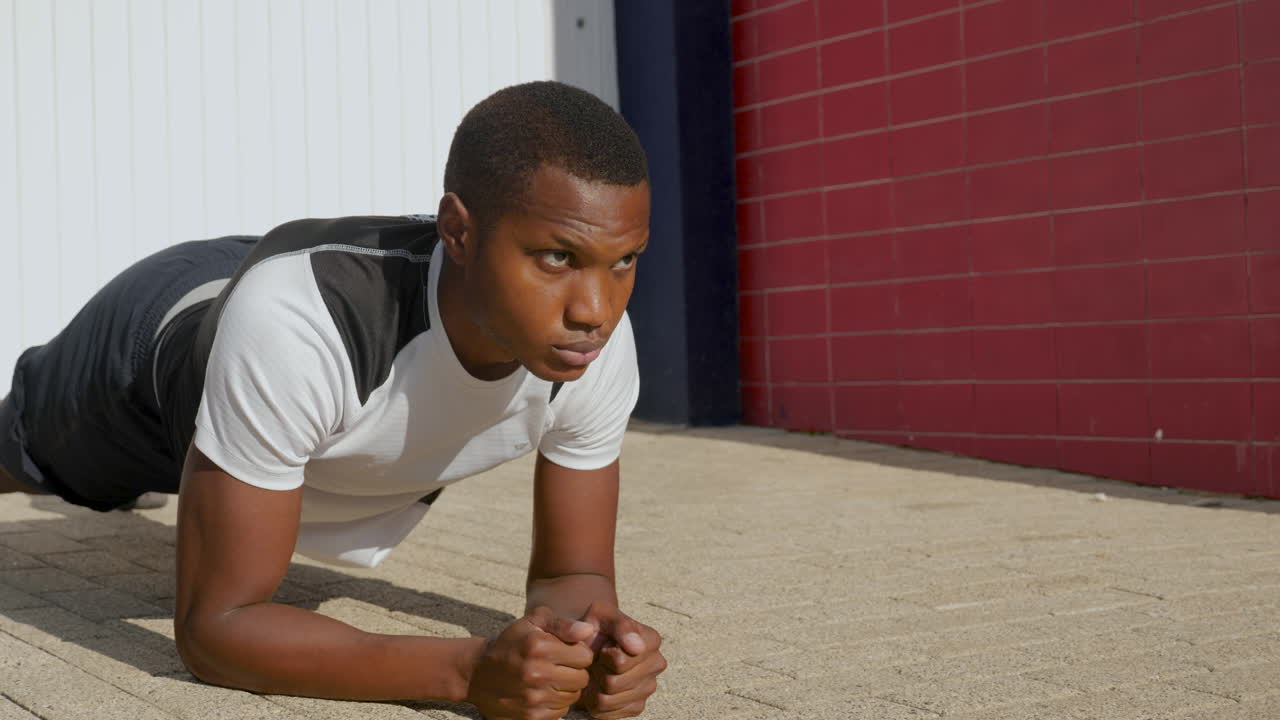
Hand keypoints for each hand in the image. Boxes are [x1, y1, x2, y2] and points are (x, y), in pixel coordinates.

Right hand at [466, 606, 595, 719]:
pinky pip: (560, 712)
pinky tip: (541, 692)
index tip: (566, 651)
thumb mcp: (532, 623)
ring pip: (573, 697)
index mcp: (539, 647)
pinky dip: (555, 703)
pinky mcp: (531, 717)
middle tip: (559, 666)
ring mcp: (534, 698)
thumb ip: (563, 624)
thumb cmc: (511, 643)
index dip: (578, 652)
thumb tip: (589, 631)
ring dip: (566, 688)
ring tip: (549, 679)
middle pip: (582, 678)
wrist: (478, 673)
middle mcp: (537, 674)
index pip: (585, 656)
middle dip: (575, 671)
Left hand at [577, 603, 666, 719]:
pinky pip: (609, 714)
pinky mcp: (638, 706)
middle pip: (613, 683)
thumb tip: (636, 647)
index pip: (620, 662)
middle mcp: (657, 664)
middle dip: (598, 672)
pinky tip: (599, 687)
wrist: (589, 643)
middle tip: (599, 660)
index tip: (604, 645)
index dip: (603, 655)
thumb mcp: (602, 614)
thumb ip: (619, 625)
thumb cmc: (595, 627)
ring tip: (598, 672)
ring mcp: (649, 688)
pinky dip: (597, 703)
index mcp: (652, 640)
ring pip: (609, 700)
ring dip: (595, 688)